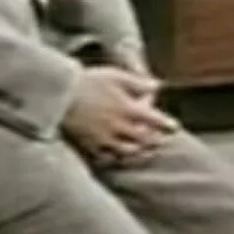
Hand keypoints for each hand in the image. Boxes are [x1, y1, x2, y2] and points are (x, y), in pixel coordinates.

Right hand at [61, 66, 177, 164]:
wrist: (60, 94)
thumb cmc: (88, 81)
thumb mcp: (116, 75)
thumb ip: (138, 82)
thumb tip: (156, 87)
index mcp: (128, 109)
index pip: (155, 120)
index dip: (166, 124)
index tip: (174, 127)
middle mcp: (120, 127)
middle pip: (144, 139)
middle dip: (155, 140)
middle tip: (160, 140)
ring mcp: (105, 139)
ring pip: (129, 151)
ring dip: (140, 151)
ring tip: (145, 151)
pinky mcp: (91, 145)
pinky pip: (108, 158)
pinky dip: (117, 158)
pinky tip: (120, 157)